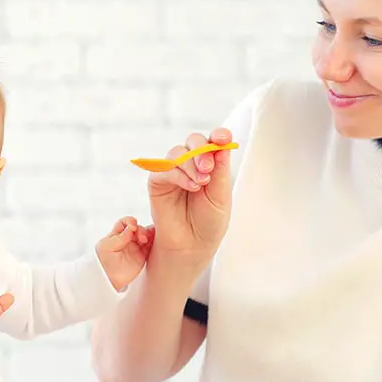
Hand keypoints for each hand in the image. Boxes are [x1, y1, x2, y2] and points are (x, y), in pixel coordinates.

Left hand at [95, 216, 152, 290]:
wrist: (108, 279)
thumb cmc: (103, 263)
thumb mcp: (107, 247)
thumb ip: (120, 237)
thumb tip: (131, 228)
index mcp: (117, 235)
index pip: (125, 222)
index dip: (130, 221)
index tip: (133, 226)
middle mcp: (127, 239)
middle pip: (138, 228)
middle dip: (141, 230)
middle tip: (142, 238)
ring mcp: (135, 247)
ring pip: (146, 236)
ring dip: (149, 234)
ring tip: (147, 240)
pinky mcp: (142, 256)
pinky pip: (150, 246)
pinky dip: (154, 242)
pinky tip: (154, 241)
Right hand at [147, 129, 233, 265]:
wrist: (192, 245)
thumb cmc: (209, 222)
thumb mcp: (221, 195)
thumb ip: (220, 170)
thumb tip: (222, 143)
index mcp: (211, 164)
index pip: (214, 141)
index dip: (219, 135)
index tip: (224, 138)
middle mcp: (191, 164)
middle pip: (194, 140)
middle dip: (202, 149)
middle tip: (208, 168)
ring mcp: (174, 171)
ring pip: (178, 152)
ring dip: (190, 163)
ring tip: (201, 183)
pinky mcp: (158, 180)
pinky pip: (164, 167)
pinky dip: (178, 173)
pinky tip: (191, 186)